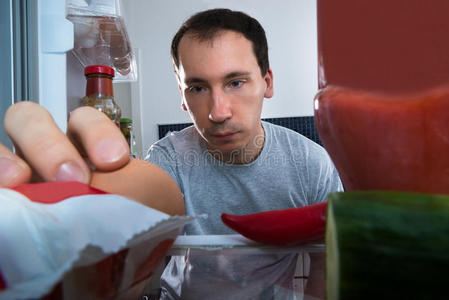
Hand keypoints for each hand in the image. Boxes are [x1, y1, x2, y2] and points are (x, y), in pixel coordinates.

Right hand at [2, 102, 184, 214]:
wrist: (80, 252)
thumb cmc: (104, 222)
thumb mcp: (123, 207)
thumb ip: (133, 199)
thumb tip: (164, 214)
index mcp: (77, 148)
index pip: (84, 121)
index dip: (97, 133)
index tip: (115, 161)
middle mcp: (41, 151)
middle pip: (33, 119)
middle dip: (53, 143)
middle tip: (73, 177)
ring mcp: (15, 167)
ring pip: (1, 143)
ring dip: (11, 158)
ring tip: (23, 181)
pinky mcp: (3, 191)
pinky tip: (7, 193)